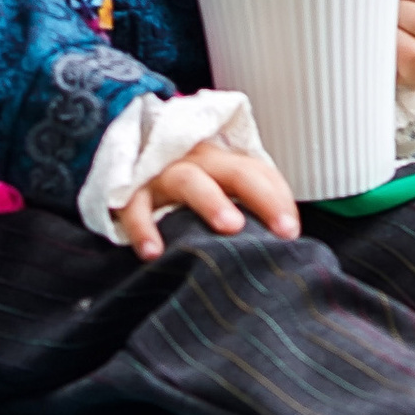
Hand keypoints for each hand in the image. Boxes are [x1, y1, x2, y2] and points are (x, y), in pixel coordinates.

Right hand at [117, 137, 299, 262]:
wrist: (123, 167)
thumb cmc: (180, 192)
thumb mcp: (213, 190)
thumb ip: (243, 209)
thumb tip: (282, 242)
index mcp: (222, 163)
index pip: (259, 172)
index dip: (279, 198)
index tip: (291, 231)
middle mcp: (196, 162)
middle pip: (235, 171)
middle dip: (261, 197)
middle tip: (280, 229)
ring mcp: (162, 176)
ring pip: (189, 180)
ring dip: (212, 201)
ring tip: (230, 226)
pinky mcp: (130, 194)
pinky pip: (135, 209)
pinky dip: (143, 229)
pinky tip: (154, 252)